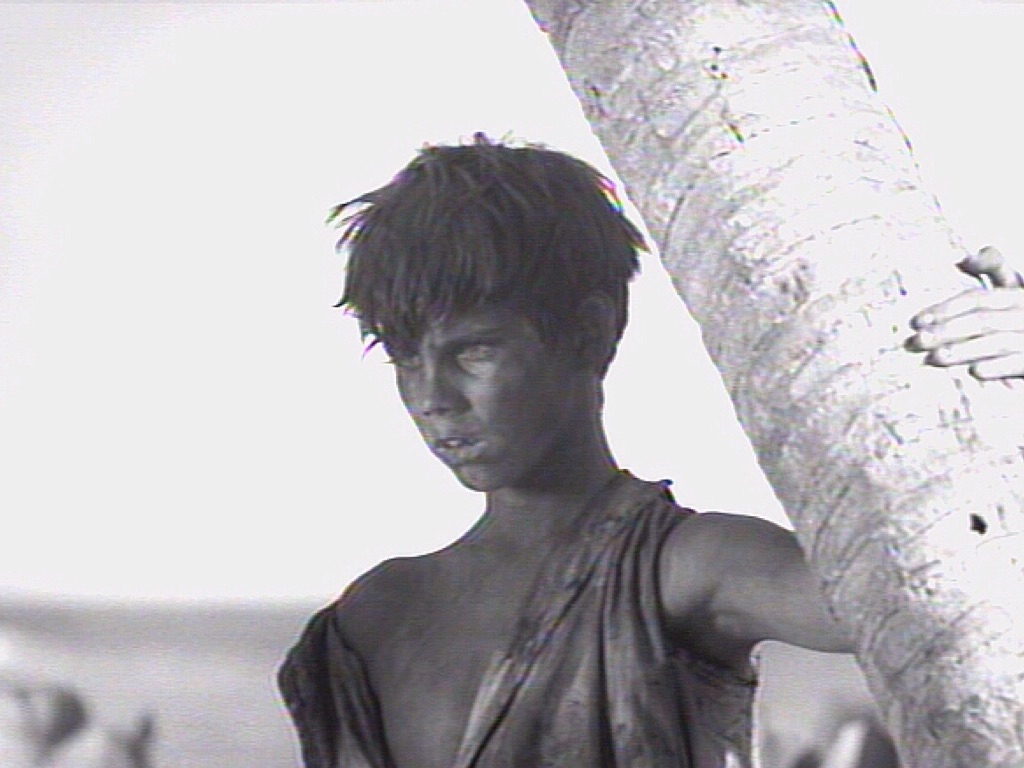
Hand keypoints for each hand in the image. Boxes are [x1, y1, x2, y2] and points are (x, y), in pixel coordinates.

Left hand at [907, 246, 1023, 380]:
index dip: (946, 309)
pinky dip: (998, 367)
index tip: (917, 322)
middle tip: (917, 342)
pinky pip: (1020, 362)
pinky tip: (976, 372)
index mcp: (1019, 293)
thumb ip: (995, 269)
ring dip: (964, 350)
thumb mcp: (1015, 287)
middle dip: (947, 331)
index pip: (977, 299)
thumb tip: (963, 259)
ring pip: (997, 341)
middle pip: (982, 320)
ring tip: (936, 358)